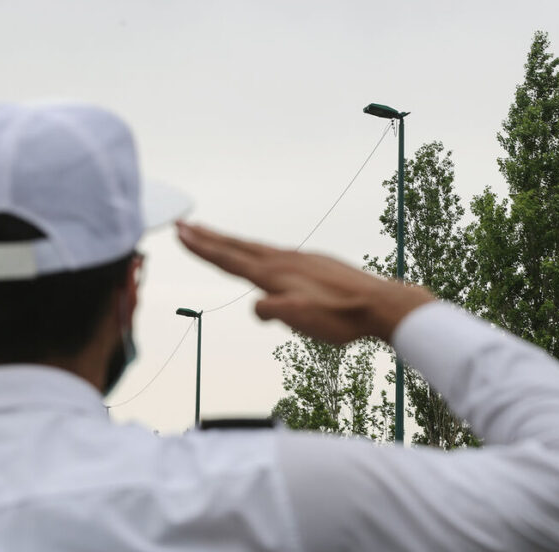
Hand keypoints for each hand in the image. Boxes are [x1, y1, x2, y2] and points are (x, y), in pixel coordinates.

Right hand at [177, 223, 433, 343]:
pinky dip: (255, 251)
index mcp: (275, 274)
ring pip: (255, 248)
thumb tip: (257, 307)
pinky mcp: (313, 264)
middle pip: (238, 247)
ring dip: (230, 242)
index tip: (180, 233)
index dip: (203, 249)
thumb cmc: (341, 318)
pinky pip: (274, 254)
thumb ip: (277, 311)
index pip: (231, 260)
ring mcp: (299, 260)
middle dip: (208, 238)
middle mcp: (284, 261)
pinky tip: (260, 257)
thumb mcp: (305, 320)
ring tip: (213, 235)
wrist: (379, 304)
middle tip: (183, 225)